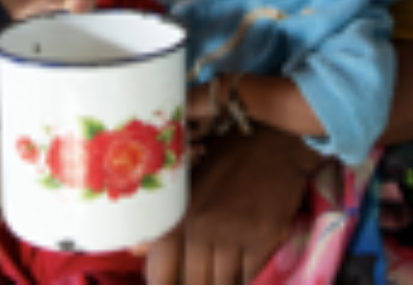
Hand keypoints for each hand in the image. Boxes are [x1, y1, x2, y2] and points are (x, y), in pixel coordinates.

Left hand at [145, 126, 320, 284]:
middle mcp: (203, 225)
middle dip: (196, 283)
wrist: (274, 140)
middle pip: (193, 283)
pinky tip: (241, 265)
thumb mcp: (192, 181)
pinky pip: (248, 276)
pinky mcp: (263, 238)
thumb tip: (137, 249)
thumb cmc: (229, 158)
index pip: (161, 271)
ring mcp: (234, 233)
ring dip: (220, 281)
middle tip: (199, 276)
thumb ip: (166, 218)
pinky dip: (243, 276)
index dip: (163, 283)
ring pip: (222, 284)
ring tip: (220, 268)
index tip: (170, 281)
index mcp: (180, 211)